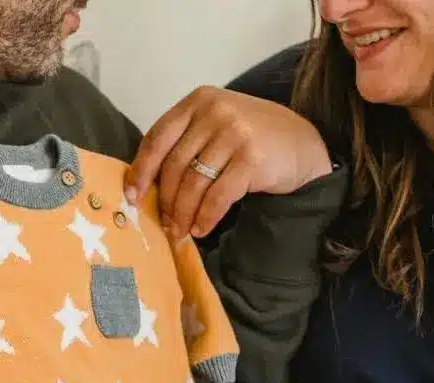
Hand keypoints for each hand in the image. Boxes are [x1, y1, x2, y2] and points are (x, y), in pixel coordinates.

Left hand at [125, 87, 332, 238]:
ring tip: (181, 231)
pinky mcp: (252, 158)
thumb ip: (184, 142)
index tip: (132, 196)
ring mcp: (235, 133)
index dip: (141, 170)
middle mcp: (215, 111)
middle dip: (166, 201)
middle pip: (174, 165)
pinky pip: (218, 196)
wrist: (301, 144)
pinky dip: (206, 217)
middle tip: (165, 223)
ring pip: (194, 184)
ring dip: (184, 214)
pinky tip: (201, 229)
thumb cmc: (249, 139)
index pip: (157, 137)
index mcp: (198, 101)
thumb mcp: (214, 126)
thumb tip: (144, 184)